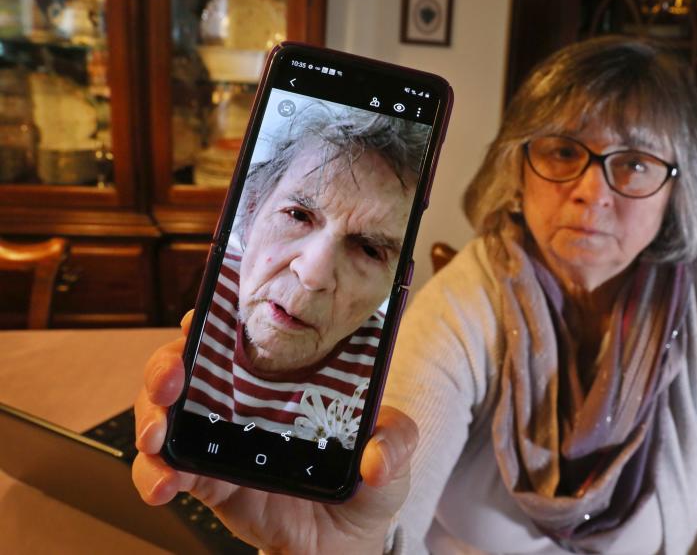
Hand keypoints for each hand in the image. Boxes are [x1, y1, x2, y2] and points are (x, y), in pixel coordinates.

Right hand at [133, 311, 417, 553]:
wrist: (344, 542)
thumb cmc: (367, 481)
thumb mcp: (394, 450)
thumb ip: (394, 444)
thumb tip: (375, 460)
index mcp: (287, 374)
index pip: (244, 331)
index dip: (217, 316)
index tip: (203, 318)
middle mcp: (246, 397)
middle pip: (190, 363)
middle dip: (167, 363)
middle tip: (171, 380)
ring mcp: (220, 437)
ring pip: (166, 411)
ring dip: (150, 415)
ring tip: (156, 439)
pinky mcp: (208, 479)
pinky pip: (167, 469)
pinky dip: (155, 473)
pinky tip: (164, 482)